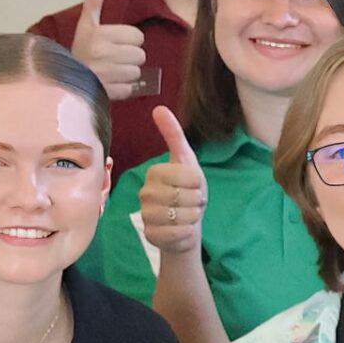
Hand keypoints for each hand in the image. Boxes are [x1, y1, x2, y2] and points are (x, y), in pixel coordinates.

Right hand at [69, 0, 151, 101]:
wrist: (61, 81)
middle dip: (129, 58)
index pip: (137, 36)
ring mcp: (107, 74)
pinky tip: (109, 84)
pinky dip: (122, 89)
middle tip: (113, 59)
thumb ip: (93, 6)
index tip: (115, 44)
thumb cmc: (78, 53)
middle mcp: (104, 53)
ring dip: (126, 74)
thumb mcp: (84, 28)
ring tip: (110, 72)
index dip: (129, 41)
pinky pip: (130, 89)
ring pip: (136, 72)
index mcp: (100, 35)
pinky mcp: (108, 92)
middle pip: (140, 55)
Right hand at [139, 109, 207, 256]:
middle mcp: (146, 192)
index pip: (186, 175)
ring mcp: (146, 214)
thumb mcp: (187, 162)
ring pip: (181, 216)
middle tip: (193, 202)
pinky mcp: (151, 234)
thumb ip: (174, 135)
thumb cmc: (188, 191)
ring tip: (188, 215)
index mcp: (154, 172)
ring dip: (193, 217)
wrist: (186, 224)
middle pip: (184, 196)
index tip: (194, 186)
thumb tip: (158, 107)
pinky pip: (176, 233)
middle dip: (197, 201)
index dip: (197, 182)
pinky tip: (183, 229)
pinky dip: (187, 232)